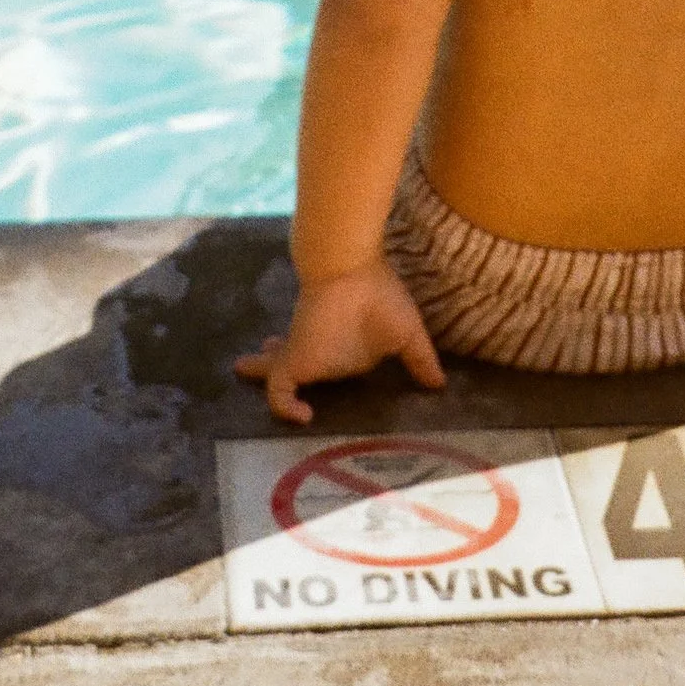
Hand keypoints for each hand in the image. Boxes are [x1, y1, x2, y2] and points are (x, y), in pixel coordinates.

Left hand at [236, 263, 447, 426]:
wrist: (351, 269)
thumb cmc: (380, 296)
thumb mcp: (408, 334)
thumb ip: (420, 360)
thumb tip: (440, 385)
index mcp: (345, 350)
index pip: (328, 366)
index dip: (322, 370)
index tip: (323, 379)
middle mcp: (320, 353)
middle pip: (291, 364)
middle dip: (275, 365)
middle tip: (265, 368)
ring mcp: (304, 356)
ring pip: (274, 373)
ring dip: (261, 373)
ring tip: (244, 366)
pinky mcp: (293, 359)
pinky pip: (279, 392)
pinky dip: (284, 407)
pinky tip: (302, 416)